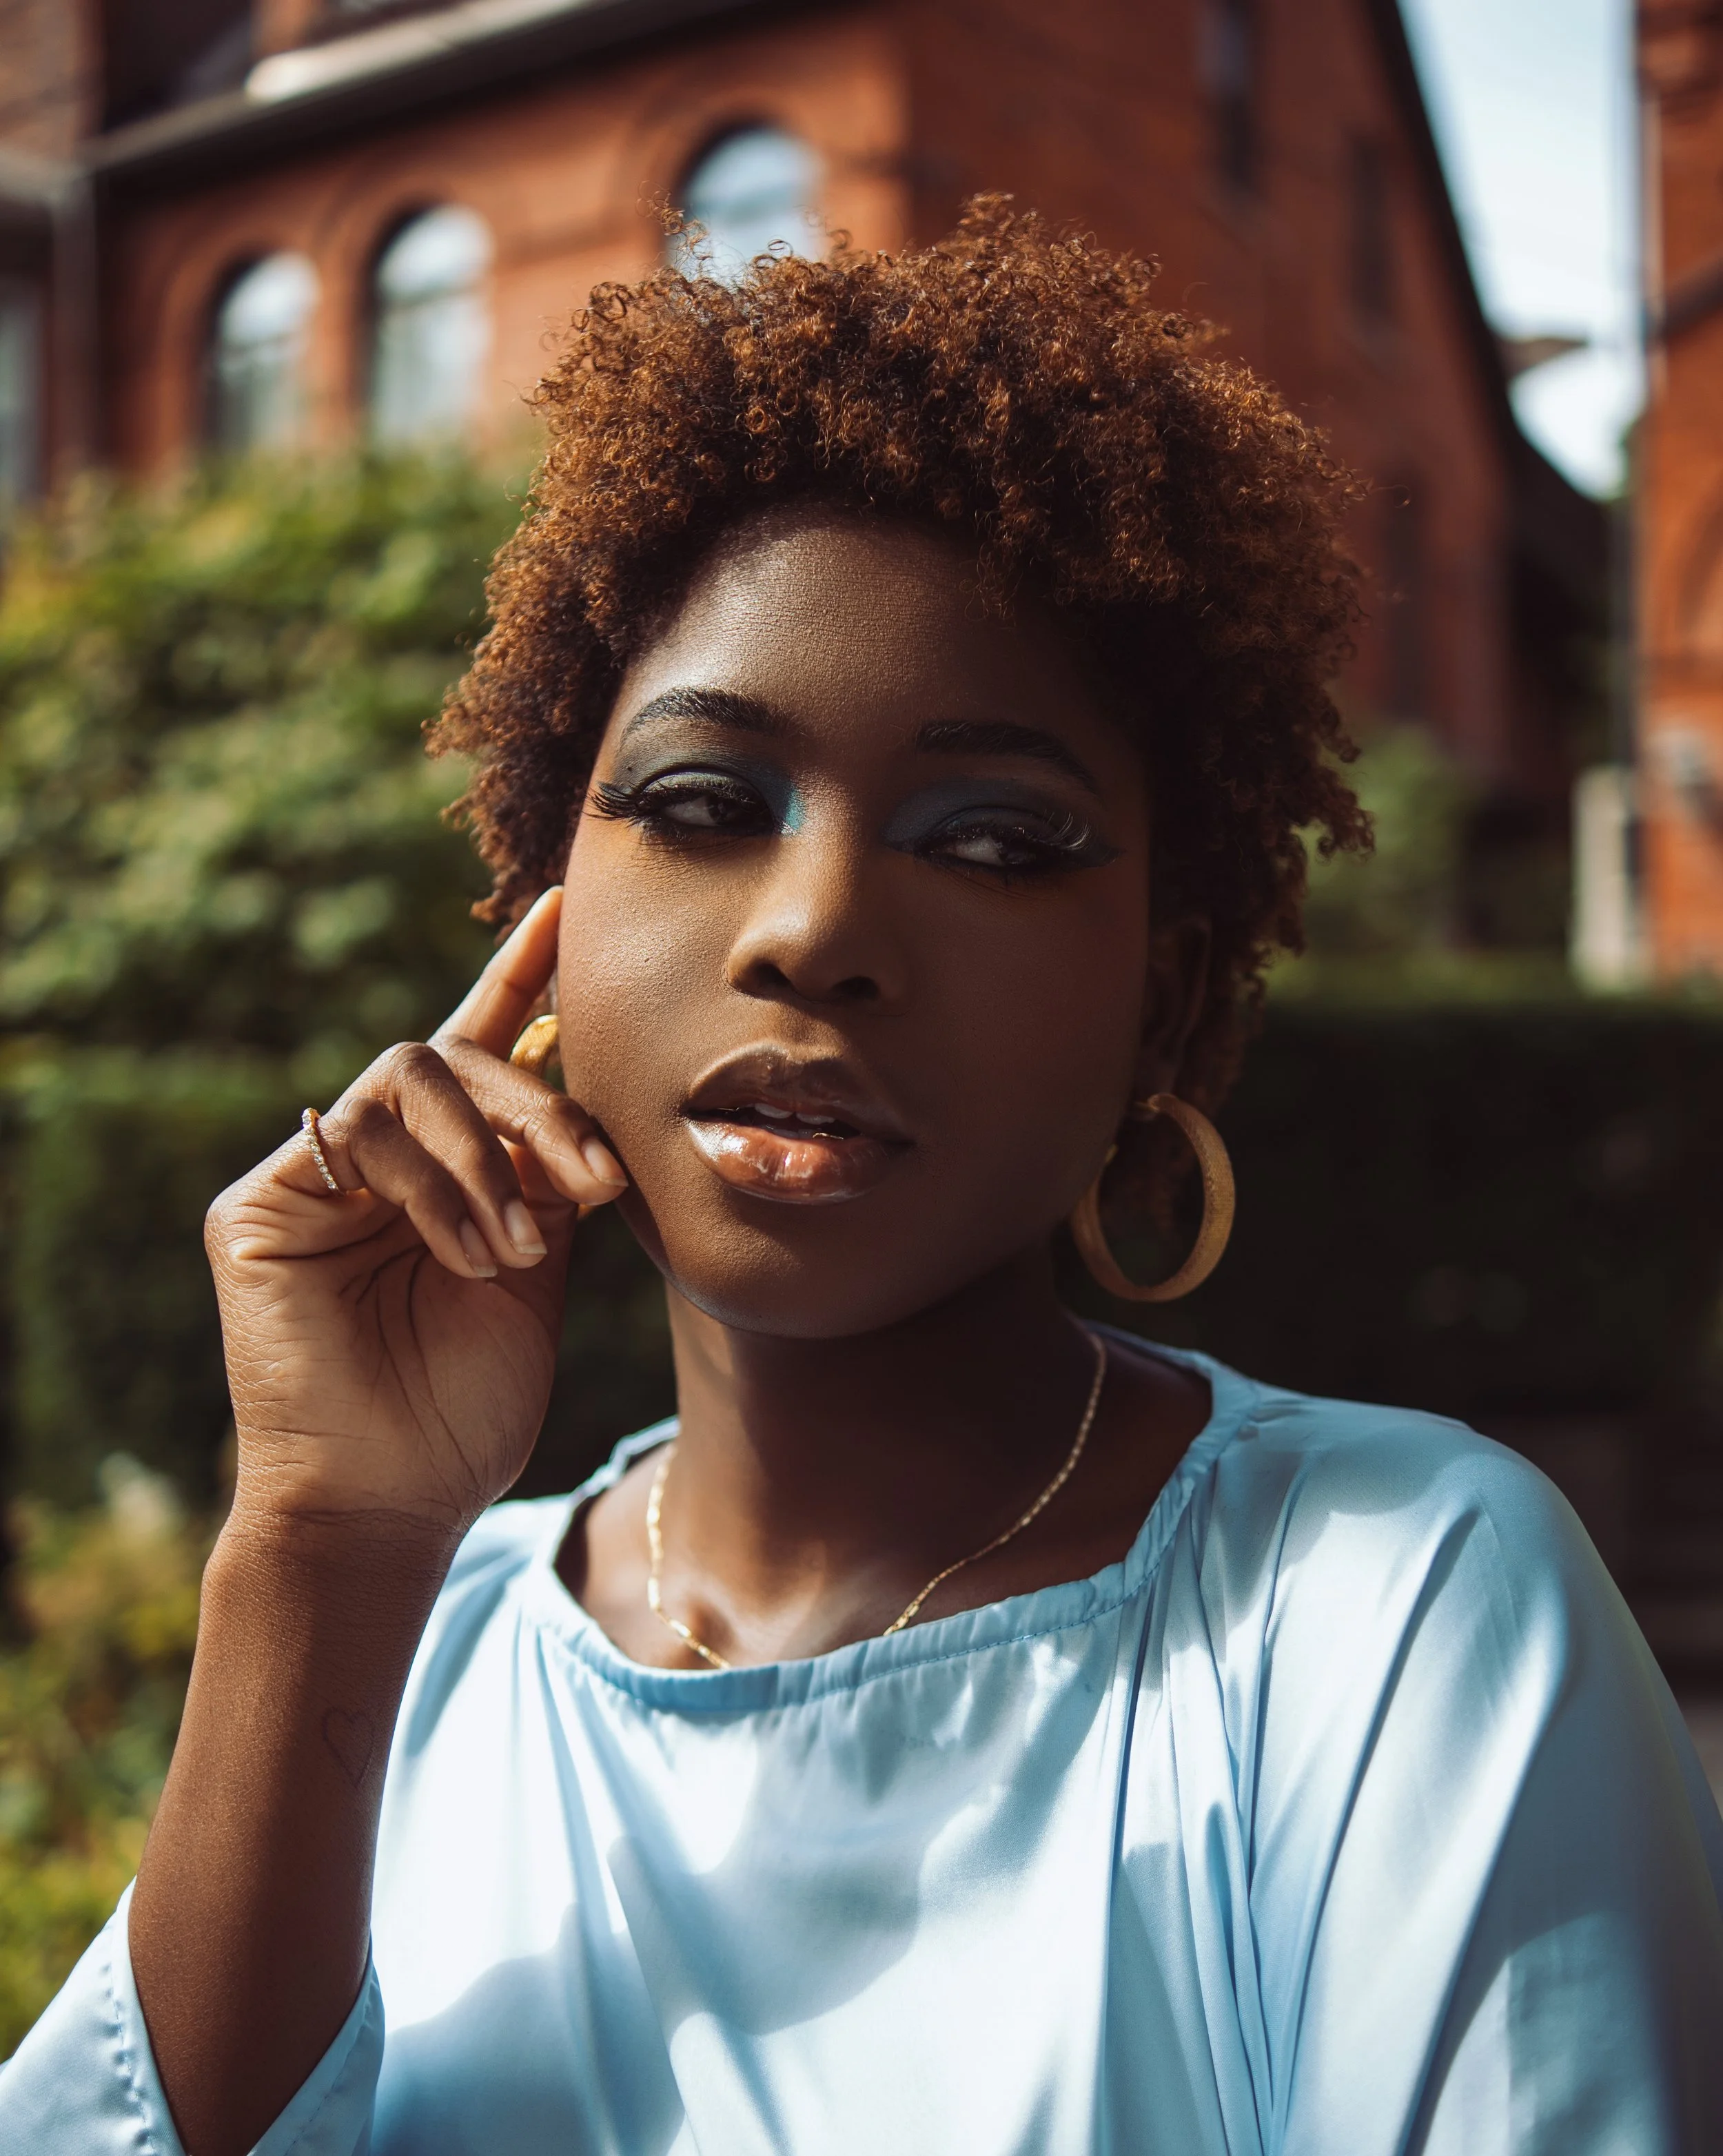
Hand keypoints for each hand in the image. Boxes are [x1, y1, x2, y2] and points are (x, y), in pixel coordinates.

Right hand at [205, 888, 626, 1542]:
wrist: (394, 1499)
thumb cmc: (465, 1406)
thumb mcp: (536, 1273)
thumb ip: (545, 1176)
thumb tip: (574, 1076)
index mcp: (449, 1170)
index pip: (482, 1053)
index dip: (520, 979)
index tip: (569, 911)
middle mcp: (381, 1159)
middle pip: (458, 1058)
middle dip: (540, 1108)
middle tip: (592, 1183)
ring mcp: (319, 1174)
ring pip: (411, 1074)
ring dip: (484, 1158)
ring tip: (513, 1251)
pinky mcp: (264, 1200)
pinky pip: (359, 1131)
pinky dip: (431, 1187)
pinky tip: (463, 1254)